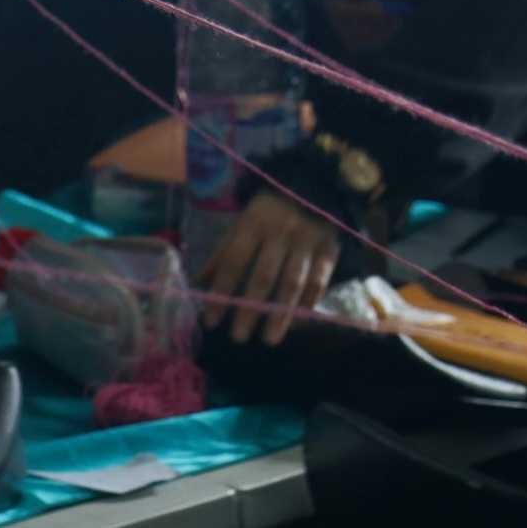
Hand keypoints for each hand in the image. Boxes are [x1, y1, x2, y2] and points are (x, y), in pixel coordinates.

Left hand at [197, 192, 339, 345]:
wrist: (312, 188)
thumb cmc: (267, 213)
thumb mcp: (241, 224)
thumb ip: (222, 254)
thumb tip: (197, 284)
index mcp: (252, 224)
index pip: (233, 262)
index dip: (221, 291)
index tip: (210, 321)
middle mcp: (280, 233)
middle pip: (263, 276)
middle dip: (250, 309)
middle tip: (239, 337)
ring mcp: (307, 242)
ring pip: (293, 283)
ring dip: (280, 314)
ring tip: (269, 339)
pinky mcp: (329, 250)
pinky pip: (318, 282)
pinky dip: (307, 304)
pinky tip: (296, 323)